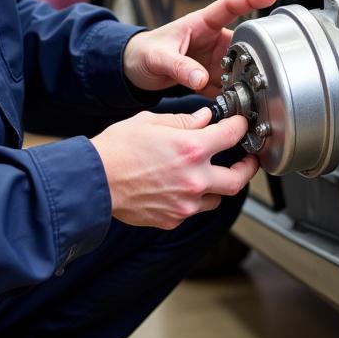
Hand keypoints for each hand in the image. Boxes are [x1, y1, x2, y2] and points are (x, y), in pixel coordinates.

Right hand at [91, 108, 258, 228]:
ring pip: (217, 199)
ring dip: (217, 186)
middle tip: (247, 160)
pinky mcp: (172, 219)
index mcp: (191, 149)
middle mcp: (193, 179)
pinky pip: (193, 210)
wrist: (91, 182)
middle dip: (246, 168)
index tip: (239, 126)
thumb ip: (184, 121)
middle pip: (238, 179)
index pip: (232, 135)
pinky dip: (193, 199)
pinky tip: (181, 188)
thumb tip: (205, 119)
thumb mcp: (151, 122)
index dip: (240, 127)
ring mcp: (184, 203)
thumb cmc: (116, 150)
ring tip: (209, 175)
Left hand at [122, 0, 276, 94]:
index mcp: (202, 24)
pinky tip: (231, 104)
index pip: (230, 6)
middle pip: (243, 44)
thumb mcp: (158, 57)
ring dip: (241, 81)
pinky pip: (228, 87)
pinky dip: (231, 96)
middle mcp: (213, 40)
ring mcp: (214, 60)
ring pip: (239, 68)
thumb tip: (201, 79)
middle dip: (252, 57)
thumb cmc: (144, 52)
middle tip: (253, 72)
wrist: (134, 70)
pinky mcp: (211, 79)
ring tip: (240, 94)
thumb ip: (179, 67)